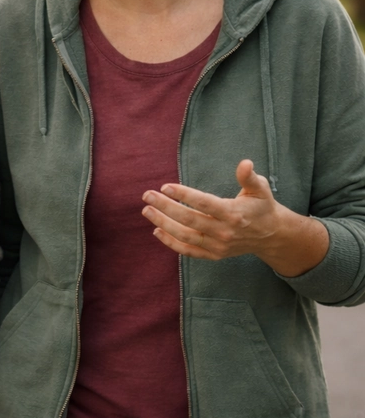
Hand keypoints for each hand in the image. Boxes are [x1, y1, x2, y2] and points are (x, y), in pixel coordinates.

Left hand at [141, 159, 329, 276]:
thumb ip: (249, 177)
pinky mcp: (214, 255)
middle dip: (166, 207)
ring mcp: (218, 246)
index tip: (165, 186)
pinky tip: (156, 231)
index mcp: (234, 213)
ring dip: (163, 224)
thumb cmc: (261, 206)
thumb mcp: (260, 189)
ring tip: (147, 210)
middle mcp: (224, 232)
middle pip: (190, 220)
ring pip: (185, 236)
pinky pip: (189, 251)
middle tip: (147, 195)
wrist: (271, 236)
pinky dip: (171, 243)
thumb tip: (245, 163)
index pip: (204, 204)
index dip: (184, 194)